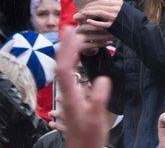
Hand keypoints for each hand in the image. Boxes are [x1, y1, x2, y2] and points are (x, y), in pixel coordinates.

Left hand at [56, 27, 111, 147]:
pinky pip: (68, 76)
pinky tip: (74, 61)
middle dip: (65, 46)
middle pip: (62, 66)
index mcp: (71, 96)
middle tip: (69, 28)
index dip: (68, 50)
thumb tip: (101, 79)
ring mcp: (68, 97)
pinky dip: (70, 64)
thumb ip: (98, 99)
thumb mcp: (96, 118)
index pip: (66, 68)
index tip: (74, 35)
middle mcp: (66, 94)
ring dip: (66, 53)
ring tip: (70, 39)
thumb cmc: (89, 137)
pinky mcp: (71, 100)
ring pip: (63, 70)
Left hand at [75, 0, 124, 29]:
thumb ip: (114, 2)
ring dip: (89, 12)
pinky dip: (94, 22)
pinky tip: (88, 21)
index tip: (85, 6)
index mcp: (117, 3)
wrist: (136, 27)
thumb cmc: (128, 17)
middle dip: (88, 8)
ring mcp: (114, 17)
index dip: (91, 3)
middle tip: (81, 10)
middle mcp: (115, 8)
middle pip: (98, 6)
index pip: (101, 1)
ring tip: (82, 13)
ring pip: (99, 12)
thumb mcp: (122, 6)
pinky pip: (101, 23)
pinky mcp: (112, 25)